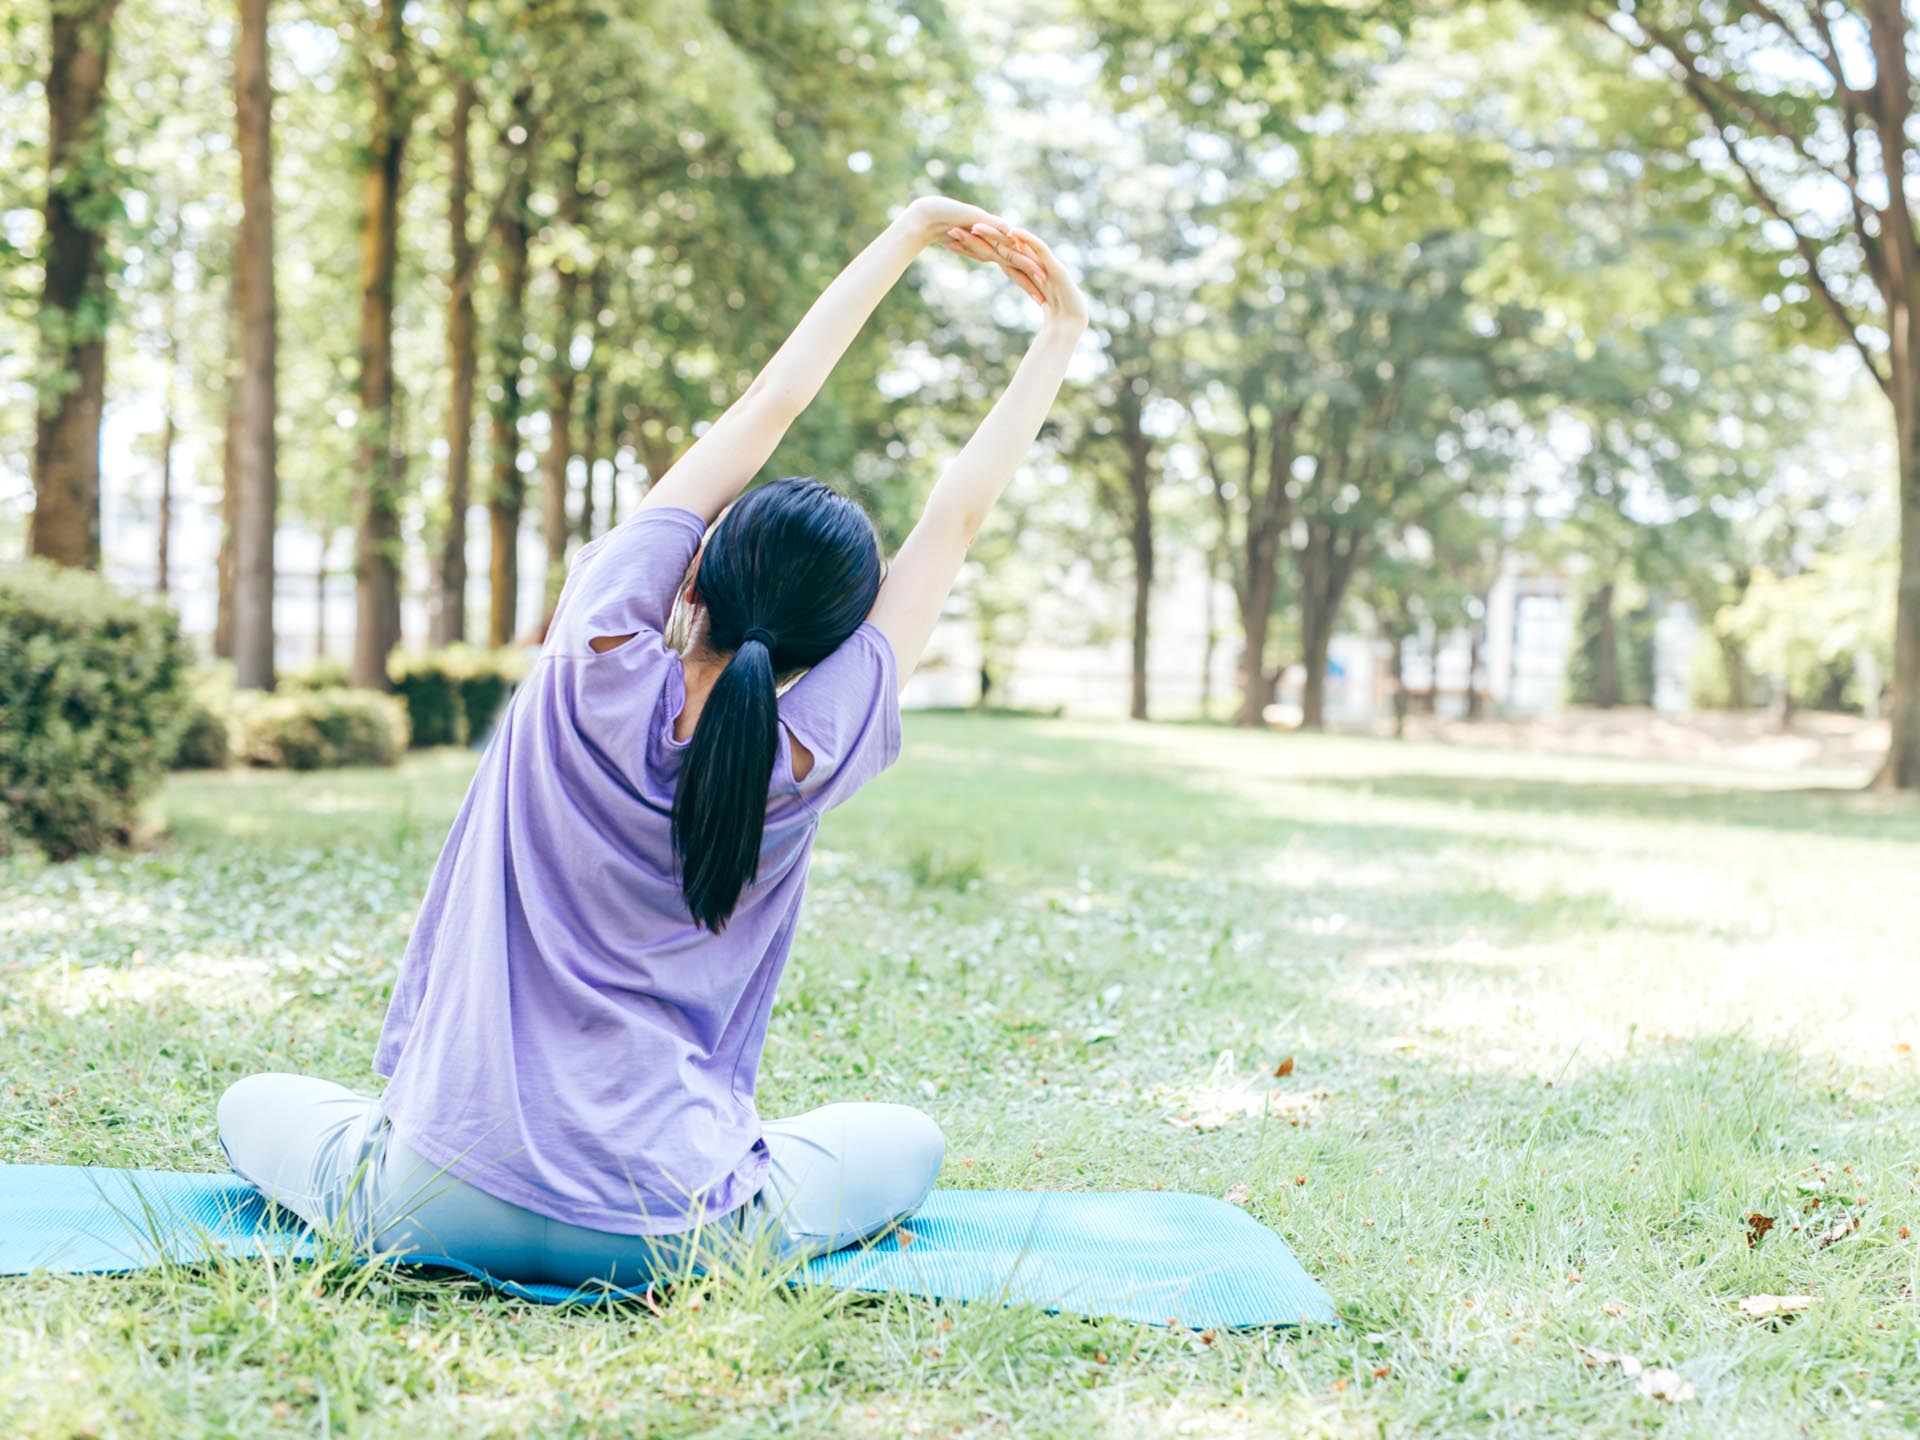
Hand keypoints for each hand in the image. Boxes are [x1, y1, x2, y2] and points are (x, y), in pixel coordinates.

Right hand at [902, 196, 1046, 305]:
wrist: (928, 217)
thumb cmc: (943, 232)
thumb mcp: (964, 248)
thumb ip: (976, 252)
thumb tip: (988, 259)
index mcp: (993, 250)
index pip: (1014, 271)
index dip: (1027, 286)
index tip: (1040, 302)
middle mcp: (995, 240)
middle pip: (1018, 262)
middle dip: (1032, 279)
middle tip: (1048, 295)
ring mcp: (989, 229)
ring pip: (1011, 247)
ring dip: (1025, 259)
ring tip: (1041, 273)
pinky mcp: (979, 218)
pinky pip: (994, 227)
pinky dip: (1005, 234)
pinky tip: (1017, 241)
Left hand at [962, 221, 1088, 326]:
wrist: (1070, 324)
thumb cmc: (1049, 318)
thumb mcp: (1018, 308)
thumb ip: (1006, 299)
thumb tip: (990, 296)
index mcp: (1018, 268)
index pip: (990, 254)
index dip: (971, 248)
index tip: (950, 243)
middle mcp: (1028, 260)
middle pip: (998, 245)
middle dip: (976, 238)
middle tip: (952, 228)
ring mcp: (1041, 261)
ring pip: (1014, 244)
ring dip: (995, 234)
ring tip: (976, 225)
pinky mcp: (1053, 265)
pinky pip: (1038, 248)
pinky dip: (1026, 239)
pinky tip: (1011, 232)